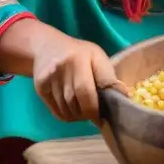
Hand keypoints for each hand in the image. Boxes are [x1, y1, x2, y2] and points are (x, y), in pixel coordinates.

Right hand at [0, 20, 128, 124]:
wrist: (47, 46)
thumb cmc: (79, 53)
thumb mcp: (97, 57)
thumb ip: (108, 77)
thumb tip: (123, 97)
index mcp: (80, 58)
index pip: (87, 91)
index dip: (97, 108)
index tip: (105, 118)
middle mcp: (63, 68)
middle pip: (77, 103)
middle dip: (89, 113)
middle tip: (96, 115)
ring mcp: (49, 78)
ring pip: (67, 110)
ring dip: (79, 116)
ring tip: (84, 110)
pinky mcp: (40, 88)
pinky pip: (57, 112)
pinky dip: (68, 116)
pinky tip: (73, 109)